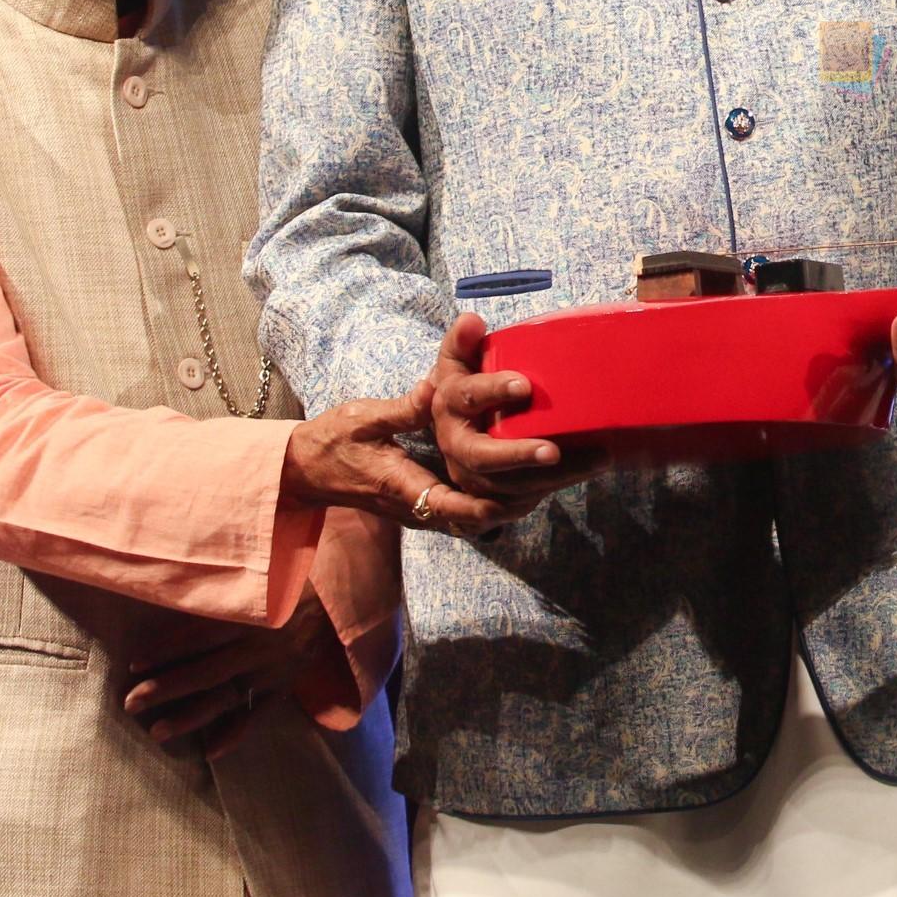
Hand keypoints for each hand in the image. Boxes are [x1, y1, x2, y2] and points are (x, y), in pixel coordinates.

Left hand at [120, 590, 337, 758]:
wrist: (345, 598)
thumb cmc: (296, 579)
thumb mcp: (266, 574)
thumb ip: (229, 586)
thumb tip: (181, 582)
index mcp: (253, 615)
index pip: (201, 635)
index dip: (166, 649)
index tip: (134, 663)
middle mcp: (260, 647)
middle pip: (206, 671)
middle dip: (165, 688)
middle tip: (130, 703)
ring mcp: (274, 671)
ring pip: (227, 697)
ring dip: (191, 716)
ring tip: (157, 731)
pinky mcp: (286, 686)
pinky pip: (259, 715)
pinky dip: (236, 733)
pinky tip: (210, 751)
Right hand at [276, 312, 579, 535]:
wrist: (310, 472)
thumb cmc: (335, 443)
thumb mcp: (366, 420)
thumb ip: (405, 408)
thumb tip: (435, 385)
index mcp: (407, 491)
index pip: (462, 507)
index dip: (506, 488)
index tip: (545, 460)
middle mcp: (427, 509)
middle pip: (495, 509)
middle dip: (541, 484)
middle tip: (581, 455)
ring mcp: (437, 509)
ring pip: (499, 510)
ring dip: (541, 489)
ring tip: (586, 461)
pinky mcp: (444, 502)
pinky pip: (490, 503)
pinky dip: (524, 489)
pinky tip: (555, 467)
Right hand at [423, 310, 596, 523]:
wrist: (459, 432)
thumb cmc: (468, 389)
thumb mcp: (458, 365)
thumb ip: (463, 343)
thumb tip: (471, 320)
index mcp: (447, 404)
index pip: (466, 396)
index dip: (492, 391)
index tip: (525, 386)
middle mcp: (456, 444)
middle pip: (481, 455)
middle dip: (517, 454)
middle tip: (553, 451)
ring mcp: (473, 475)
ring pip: (509, 485)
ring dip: (554, 476)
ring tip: (597, 458)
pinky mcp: (494, 496)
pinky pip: (524, 498)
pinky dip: (558, 486)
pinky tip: (590, 469)